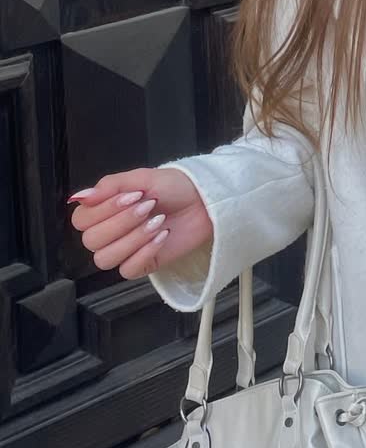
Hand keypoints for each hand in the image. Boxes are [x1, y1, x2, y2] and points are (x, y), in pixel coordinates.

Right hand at [68, 168, 212, 280]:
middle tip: (148, 207)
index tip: (131, 196)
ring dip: (132, 239)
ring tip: (157, 222)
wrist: (204, 200)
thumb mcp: (142, 177)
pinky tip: (162, 236)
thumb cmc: (174, 186)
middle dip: (122, 222)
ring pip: (105, 259)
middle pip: (91, 241)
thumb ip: (109, 186)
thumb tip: (79, 197)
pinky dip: (144, 252)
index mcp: (104, 210)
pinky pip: (128, 270)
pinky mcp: (143, 264)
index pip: (81, 220)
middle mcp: (110, 232)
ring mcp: (125, 250)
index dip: (103, 210)